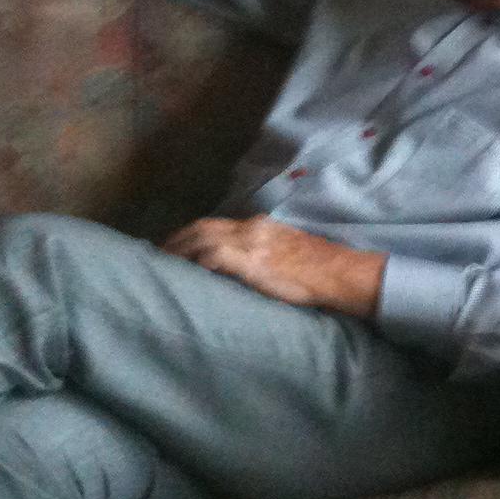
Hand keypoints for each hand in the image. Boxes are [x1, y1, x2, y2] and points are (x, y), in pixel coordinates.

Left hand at [162, 216, 385, 315]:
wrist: (340, 273)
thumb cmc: (320, 268)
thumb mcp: (289, 249)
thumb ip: (265, 250)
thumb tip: (246, 264)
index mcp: (260, 226)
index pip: (215, 224)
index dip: (190, 234)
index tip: (175, 246)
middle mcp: (251, 229)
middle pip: (202, 227)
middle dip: (177, 240)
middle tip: (159, 257)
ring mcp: (251, 244)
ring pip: (202, 239)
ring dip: (180, 252)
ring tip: (164, 267)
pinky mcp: (252, 262)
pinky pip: (215, 257)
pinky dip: (198, 263)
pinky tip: (187, 274)